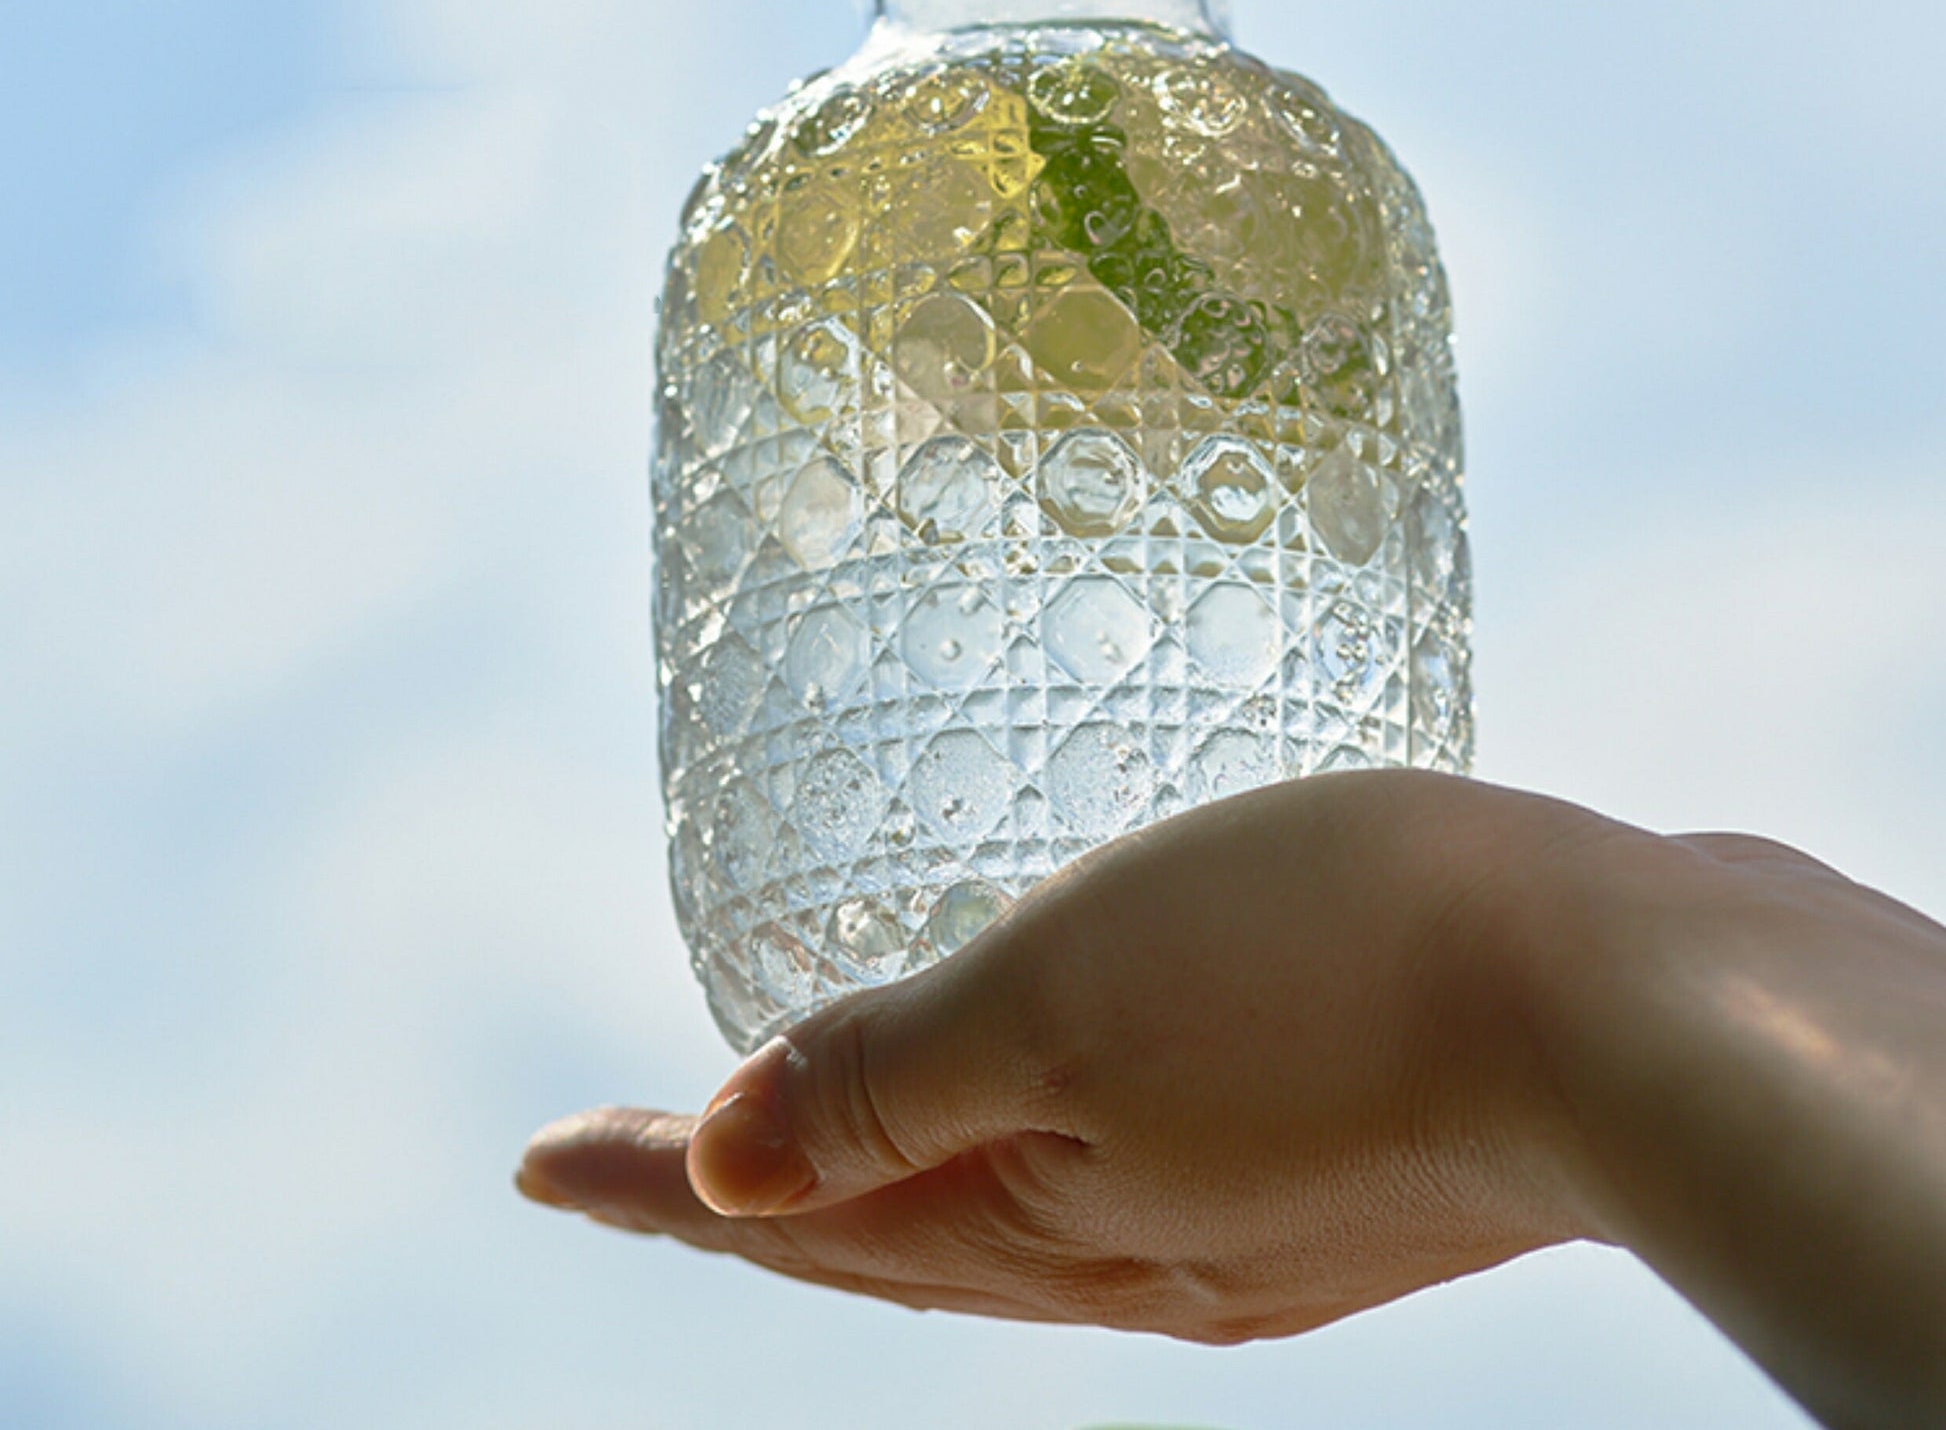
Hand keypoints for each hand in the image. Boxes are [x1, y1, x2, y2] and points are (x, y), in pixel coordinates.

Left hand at [518, 773, 1598, 1336]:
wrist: (1624, 1001)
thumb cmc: (1333, 959)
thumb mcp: (1070, 999)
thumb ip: (891, 1085)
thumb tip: (711, 1169)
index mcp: (1046, 1222)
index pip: (793, 1216)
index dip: (656, 1180)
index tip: (530, 1157)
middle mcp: (1128, 1250)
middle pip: (877, 1234)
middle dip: (738, 1193)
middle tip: (626, 1153)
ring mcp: (1235, 1218)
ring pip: (988, 1211)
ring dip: (870, 1177)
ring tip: (796, 1126)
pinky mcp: (1325, 1160)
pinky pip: (1101, 1172)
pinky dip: (1007, 1142)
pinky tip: (1032, 1092)